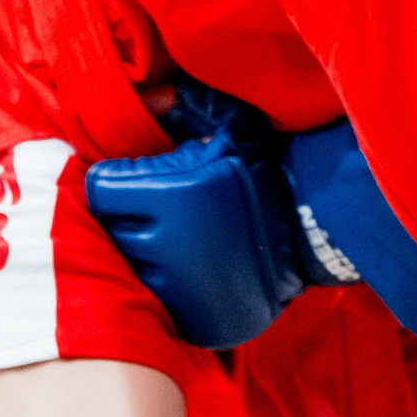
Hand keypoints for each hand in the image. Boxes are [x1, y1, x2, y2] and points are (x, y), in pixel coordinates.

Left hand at [84, 90, 305, 350]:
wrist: (316, 227)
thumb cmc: (265, 168)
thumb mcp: (227, 124)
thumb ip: (181, 105)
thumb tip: (145, 96)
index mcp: (172, 196)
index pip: (99, 190)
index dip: (114, 180)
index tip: (131, 179)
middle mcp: (169, 247)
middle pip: (109, 231)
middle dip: (127, 216)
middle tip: (153, 208)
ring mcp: (181, 291)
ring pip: (130, 270)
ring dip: (142, 254)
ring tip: (172, 239)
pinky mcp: (195, 321)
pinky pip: (158, 304)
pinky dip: (166, 287)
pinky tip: (189, 269)